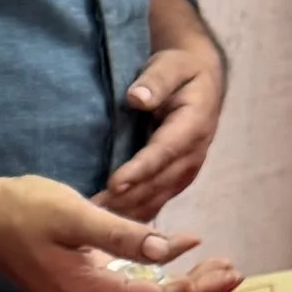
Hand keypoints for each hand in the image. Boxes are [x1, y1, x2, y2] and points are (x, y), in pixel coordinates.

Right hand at [0, 169, 240, 291]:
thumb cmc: (21, 209)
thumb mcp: (74, 214)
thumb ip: (121, 234)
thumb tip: (169, 251)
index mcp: (88, 291)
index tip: (230, 271)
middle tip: (233, 271)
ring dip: (181, 289)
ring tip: (216, 266)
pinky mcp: (76, 286)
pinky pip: (126, 290)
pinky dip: (157, 276)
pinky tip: (180, 251)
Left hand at [105, 0, 226, 216]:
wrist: (199, 85)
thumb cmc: (179, 72)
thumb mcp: (170, 66)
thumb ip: (155, 82)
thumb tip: (136, 98)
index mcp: (193, 126)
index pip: (163, 152)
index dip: (139, 170)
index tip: (115, 184)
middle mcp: (193, 155)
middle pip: (158, 183)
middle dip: (127, 200)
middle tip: (92, 211)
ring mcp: (184, 172)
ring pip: (156, 200)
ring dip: (127, 213)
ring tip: (94, 224)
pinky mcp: (174, 182)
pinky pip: (154, 204)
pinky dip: (131, 216)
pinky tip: (106, 225)